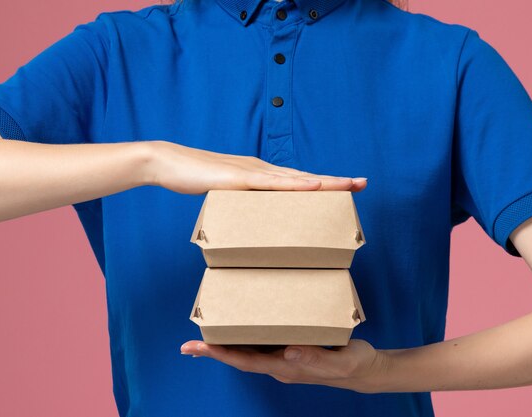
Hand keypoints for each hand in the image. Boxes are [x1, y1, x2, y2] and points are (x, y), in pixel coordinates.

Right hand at [143, 141, 366, 193]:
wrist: (169, 163)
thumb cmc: (195, 179)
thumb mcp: (225, 195)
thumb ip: (241, 202)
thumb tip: (253, 219)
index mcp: (261, 175)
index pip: (298, 181)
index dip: (323, 184)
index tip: (346, 187)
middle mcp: (263, 170)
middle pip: (306, 177)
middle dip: (336, 181)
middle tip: (363, 183)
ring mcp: (253, 172)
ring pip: (297, 178)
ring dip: (325, 181)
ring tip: (350, 185)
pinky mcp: (240, 178)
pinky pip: (274, 183)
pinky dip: (297, 185)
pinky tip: (316, 186)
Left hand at [180, 339, 388, 392]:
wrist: (366, 370)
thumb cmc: (354, 364)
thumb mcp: (340, 361)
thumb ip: (317, 358)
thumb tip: (289, 351)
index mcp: (287, 367)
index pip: (246, 361)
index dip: (220, 353)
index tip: (197, 347)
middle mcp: (280, 364)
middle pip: (239, 358)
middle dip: (213, 351)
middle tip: (187, 345)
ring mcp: (284, 359)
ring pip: (248, 351)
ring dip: (226, 345)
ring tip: (206, 334)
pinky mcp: (292, 350)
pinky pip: (261, 344)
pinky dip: (245, 337)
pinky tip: (242, 326)